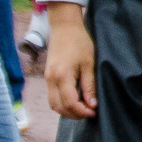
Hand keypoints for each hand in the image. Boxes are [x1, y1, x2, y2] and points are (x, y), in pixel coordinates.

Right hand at [43, 3, 97, 119]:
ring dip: (66, 110)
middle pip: (58, 107)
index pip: (69, 103)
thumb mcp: (88, 63)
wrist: (64, 26)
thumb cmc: (79, 41)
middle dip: (74, 114)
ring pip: (53, 104)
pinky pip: (52, 96)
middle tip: (89, 113)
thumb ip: (89, 85)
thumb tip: (92, 105)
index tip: (94, 112)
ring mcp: (47, 78)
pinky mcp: (48, 76)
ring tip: (83, 108)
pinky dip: (62, 102)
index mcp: (62, 76)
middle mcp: (51, 79)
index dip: (82, 111)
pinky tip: (75, 99)